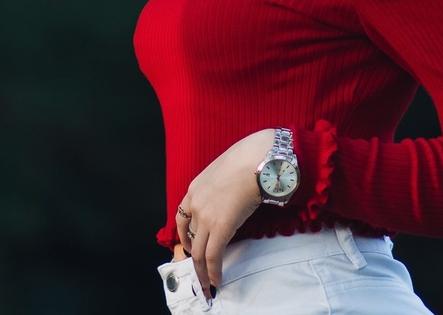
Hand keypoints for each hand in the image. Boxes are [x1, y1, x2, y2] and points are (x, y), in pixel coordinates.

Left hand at [174, 128, 274, 299]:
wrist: (258, 158)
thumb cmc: (251, 157)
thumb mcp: (227, 170)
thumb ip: (223, 185)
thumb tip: (235, 194)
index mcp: (195, 188)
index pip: (183, 218)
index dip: (186, 236)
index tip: (192, 247)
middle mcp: (195, 203)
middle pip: (190, 238)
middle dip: (194, 258)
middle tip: (199, 273)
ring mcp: (206, 216)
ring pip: (199, 252)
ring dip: (203, 272)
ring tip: (208, 285)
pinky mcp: (220, 227)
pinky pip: (213, 256)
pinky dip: (213, 272)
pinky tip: (217, 281)